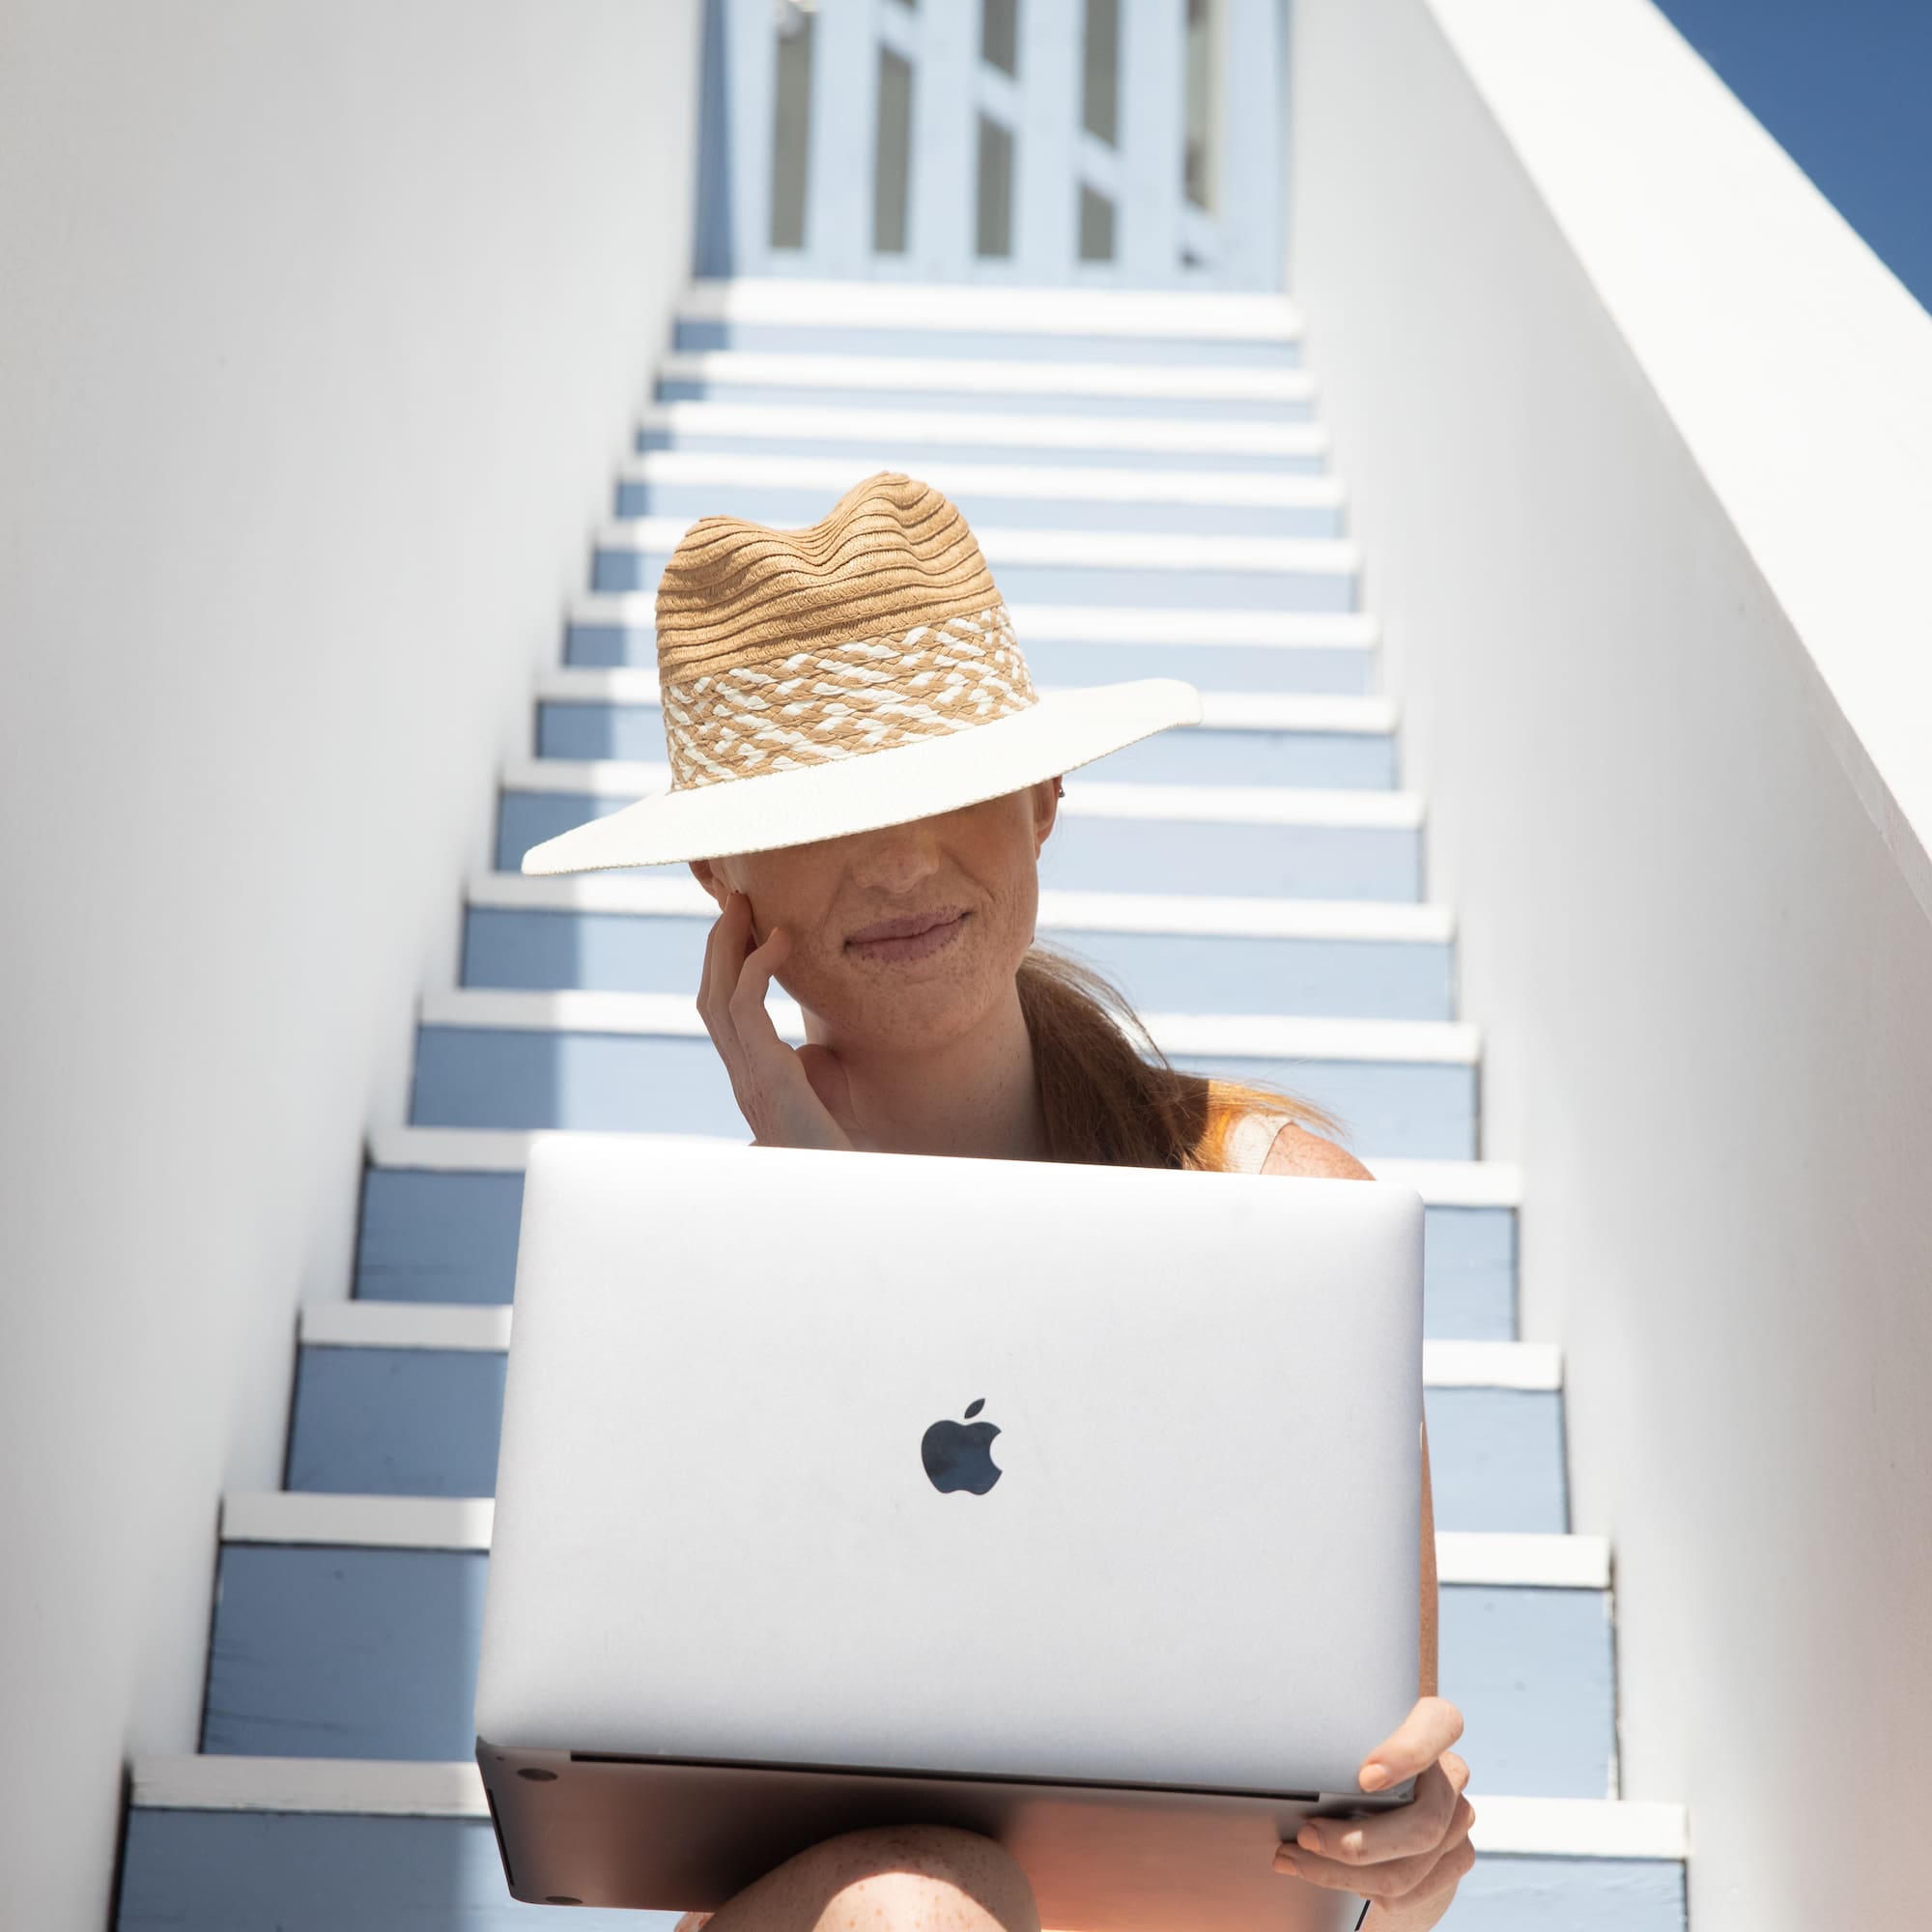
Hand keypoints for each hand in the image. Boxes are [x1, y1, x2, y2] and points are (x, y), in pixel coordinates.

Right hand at [697, 889, 858, 1150]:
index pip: (721, 1012)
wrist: (846, 1187)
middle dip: (718, 944)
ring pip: (716, 996)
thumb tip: (812, 1048)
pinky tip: (782, 939)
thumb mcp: (824, 1098)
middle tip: (734, 899)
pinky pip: (745, 1006)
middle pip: (709, 996)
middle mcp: (741, 1076)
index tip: (742, 925)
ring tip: (745, 906)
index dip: (723, 966)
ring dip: (728, 944)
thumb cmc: (843, 1149)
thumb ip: (810, 1069)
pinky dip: (758, 965)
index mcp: (752, 1078)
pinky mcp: (768, 1075)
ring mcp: (749, 1077)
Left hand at [1273, 1696, 1474, 1929]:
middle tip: (1305, 1836)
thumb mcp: (1346, 1730)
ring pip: (1410, 1867)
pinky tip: (1323, 1873)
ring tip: (1293, 1858)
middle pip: (1423, 1824)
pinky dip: (1358, 1889)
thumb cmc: (1350, 1746)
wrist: (1387, 1789)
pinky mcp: (1454, 1858)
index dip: (1407, 1754)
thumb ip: (1336, 1735)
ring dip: (1342, 1873)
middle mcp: (1451, 1773)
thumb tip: (1279, 1740)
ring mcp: (1458, 1819)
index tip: (1365, 1778)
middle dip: (1356, 1842)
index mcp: (1431, 1725)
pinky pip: (1409, 1892)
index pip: (1439, 1725)